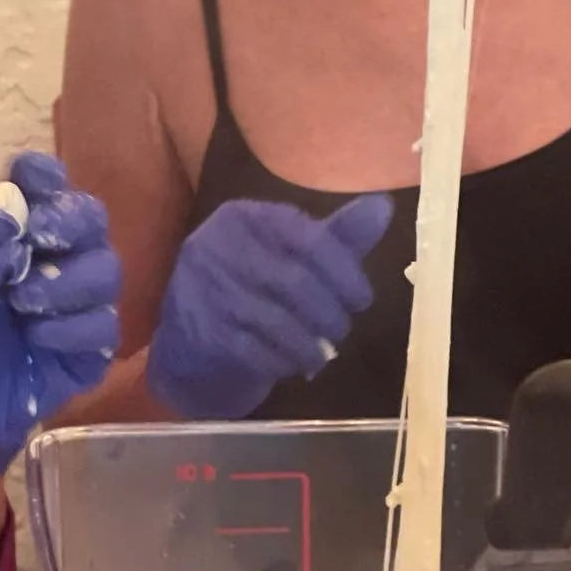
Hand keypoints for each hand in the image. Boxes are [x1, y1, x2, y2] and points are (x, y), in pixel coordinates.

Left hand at [0, 153, 120, 486]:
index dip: (46, 177)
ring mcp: (72, 311)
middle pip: (92, 221)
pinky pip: (103, 333)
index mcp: (16, 235)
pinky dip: (74, 327)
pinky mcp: (81, 359)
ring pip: (107, 272)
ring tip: (22, 297)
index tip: (24, 175)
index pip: (50, 188)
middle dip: (68, 221)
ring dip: (69, 277)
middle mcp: (53, 263)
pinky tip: (35, 334)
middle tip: (34, 236)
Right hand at [147, 195, 392, 420]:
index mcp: (245, 217)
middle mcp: (219, 245)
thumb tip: (382, 206)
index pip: (306, 236)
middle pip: (293, 280)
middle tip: (342, 329)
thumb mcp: (289, 254)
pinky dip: (284, 361)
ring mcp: (206, 289)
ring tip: (322, 353)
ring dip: (309, 343)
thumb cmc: (248, 286)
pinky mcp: (201, 331)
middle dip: (329, 312)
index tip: (362, 298)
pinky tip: (295, 365)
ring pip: (276, 320)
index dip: (343, 269)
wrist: (188, 337)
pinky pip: (255, 350)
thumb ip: (335, 235)